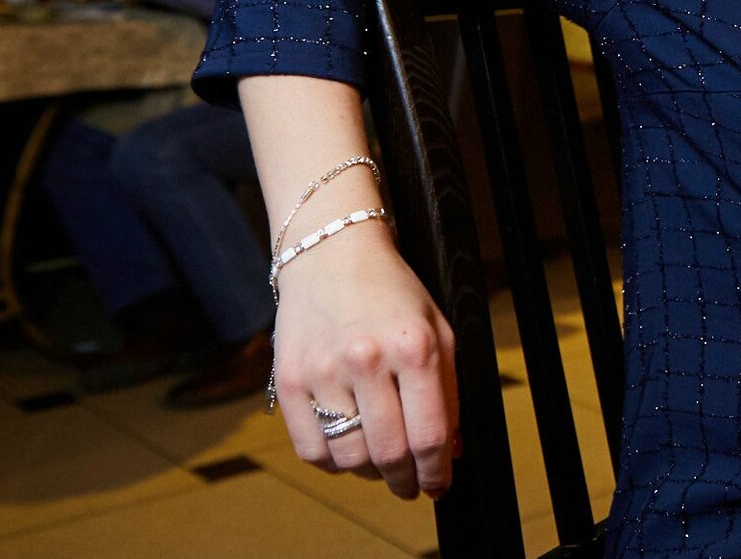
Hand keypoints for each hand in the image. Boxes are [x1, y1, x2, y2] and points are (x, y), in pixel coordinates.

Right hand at [273, 230, 458, 499]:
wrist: (332, 255)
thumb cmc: (393, 295)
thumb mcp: (437, 331)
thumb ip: (448, 392)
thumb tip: (450, 453)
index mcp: (415, 346)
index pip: (429, 435)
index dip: (436, 473)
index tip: (437, 486)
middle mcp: (368, 358)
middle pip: (390, 454)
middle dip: (405, 480)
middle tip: (409, 485)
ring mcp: (324, 370)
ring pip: (350, 458)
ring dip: (369, 472)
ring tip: (378, 460)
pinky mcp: (290, 379)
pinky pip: (312, 450)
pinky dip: (333, 462)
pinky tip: (346, 447)